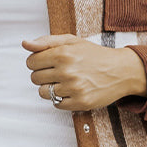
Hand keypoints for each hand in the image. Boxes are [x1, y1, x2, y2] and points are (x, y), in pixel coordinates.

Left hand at [23, 34, 146, 110]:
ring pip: (43, 93)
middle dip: (43, 75)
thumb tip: (25, 44)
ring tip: (64, 82)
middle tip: (58, 72)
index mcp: (63, 53)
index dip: (36, 62)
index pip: (31, 62)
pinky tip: (72, 91)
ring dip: (50, 88)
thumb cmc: (94, 55)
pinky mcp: (80, 103)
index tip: (47, 62)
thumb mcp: (72, 41)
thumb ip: (46, 41)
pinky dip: (61, 99)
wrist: (121, 71)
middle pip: (35, 78)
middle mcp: (67, 71)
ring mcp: (73, 88)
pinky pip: (56, 104)